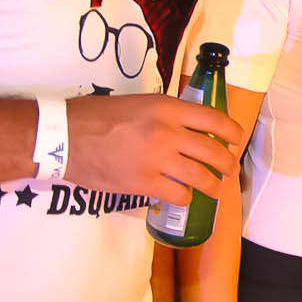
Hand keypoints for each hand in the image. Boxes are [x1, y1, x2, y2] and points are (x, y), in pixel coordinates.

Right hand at [66, 93, 243, 201]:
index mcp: (168, 108)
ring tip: (214, 187)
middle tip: (229, 169)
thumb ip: (167, 114)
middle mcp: (168, 132)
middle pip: (214, 151)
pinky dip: (185, 198)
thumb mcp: (140, 103)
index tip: (237, 140)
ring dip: (213, 185)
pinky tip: (183, 196)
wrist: (64, 137)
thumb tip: (191, 127)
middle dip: (228, 163)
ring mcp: (157, 159)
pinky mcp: (143, 183)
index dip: (232, 132)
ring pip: (201, 176)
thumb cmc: (97, 116)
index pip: (214, 119)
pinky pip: (178, 195)